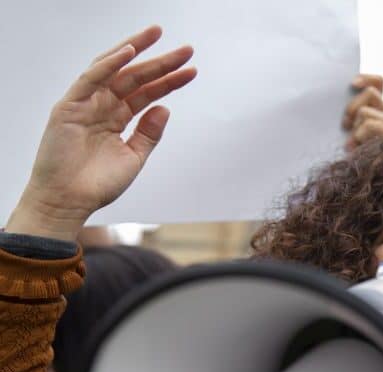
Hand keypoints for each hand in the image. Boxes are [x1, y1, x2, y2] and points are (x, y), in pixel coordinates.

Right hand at [5, 25, 196, 240]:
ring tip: (158, 35)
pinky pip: (90, 79)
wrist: (69, 202)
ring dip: (136, 50)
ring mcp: (85, 104)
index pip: (147, 93)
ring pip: (114, 71)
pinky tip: (128, 52)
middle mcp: (102, 106)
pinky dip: (108, 64)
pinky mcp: (69, 106)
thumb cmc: (98, 184)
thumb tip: (165, 108)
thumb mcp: (133, 157)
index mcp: (117, 118)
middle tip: (187, 50)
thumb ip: (149, 134)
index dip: (169, 81)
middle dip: (161, 62)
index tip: (191, 70)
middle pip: (135, 77)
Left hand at [342, 74, 382, 150]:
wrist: (369, 181)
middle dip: (352, 107)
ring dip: (355, 129)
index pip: (379, 83)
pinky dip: (358, 137)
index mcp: (380, 110)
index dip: (367, 77)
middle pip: (370, 92)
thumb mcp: (350, 132)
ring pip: (365, 111)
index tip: (352, 84)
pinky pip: (368, 125)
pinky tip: (356, 149)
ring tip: (354, 144)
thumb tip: (343, 105)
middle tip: (345, 125)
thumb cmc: (357, 156)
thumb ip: (350, 117)